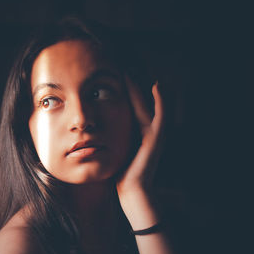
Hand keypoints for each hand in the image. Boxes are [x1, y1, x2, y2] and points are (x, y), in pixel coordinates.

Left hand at [116, 75, 165, 197]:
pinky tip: (157, 86)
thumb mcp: (113, 148)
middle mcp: (147, 128)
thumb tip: (92, 127)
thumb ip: (108, 136)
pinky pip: (161, 115)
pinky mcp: (158, 137)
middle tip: (127, 64)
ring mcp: (154, 132)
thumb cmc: (119, 171)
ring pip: (150, 103)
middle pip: (141, 99)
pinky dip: (161, 101)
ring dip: (144, 86)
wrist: (131, 189)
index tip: (117, 72)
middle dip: (134, 82)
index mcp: (137, 130)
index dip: (126, 88)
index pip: (131, 103)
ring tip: (136, 70)